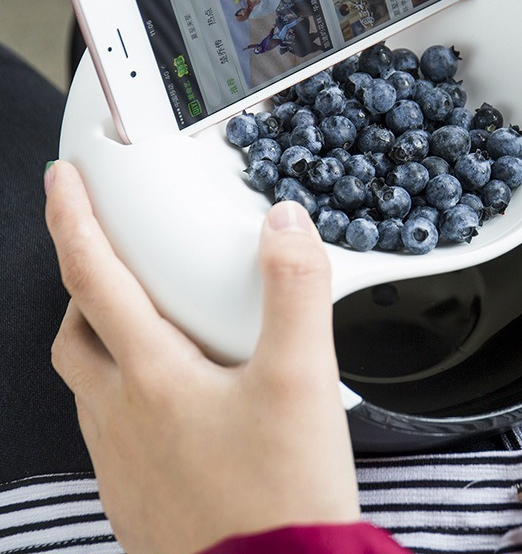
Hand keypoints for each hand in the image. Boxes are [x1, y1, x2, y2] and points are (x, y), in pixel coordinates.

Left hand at [45, 161, 358, 553]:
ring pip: (89, 381)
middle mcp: (122, 416)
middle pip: (76, 332)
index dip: (72, 221)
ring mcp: (124, 460)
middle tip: (112, 259)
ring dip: (105, 339)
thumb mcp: (302, 379)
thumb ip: (295, 291)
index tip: (62, 182)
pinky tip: (175, 398)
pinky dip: (129, 391)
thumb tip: (285, 226)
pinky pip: (112, 425)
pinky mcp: (139, 494)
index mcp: (151, 377)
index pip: (93, 278)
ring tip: (149, 324)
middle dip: (83, 284)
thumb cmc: (278, 496)